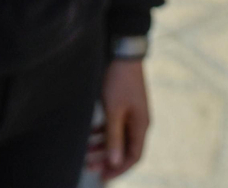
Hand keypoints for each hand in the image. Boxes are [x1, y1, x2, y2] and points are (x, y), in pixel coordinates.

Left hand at [87, 58, 148, 179]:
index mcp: (141, 125)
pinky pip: (113, 126)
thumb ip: (114, 137)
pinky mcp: (122, 105)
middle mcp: (138, 121)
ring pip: (117, 137)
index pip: (134, 156)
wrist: (122, 52)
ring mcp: (131, 113)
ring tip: (85, 151)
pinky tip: (89, 134)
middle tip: (89, 166)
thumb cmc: (119, 81)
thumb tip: (115, 161)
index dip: (119, 168)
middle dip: (107, 159)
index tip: (103, 176)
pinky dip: (102, 132)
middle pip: (125, 148)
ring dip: (102, 146)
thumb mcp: (114, 111)